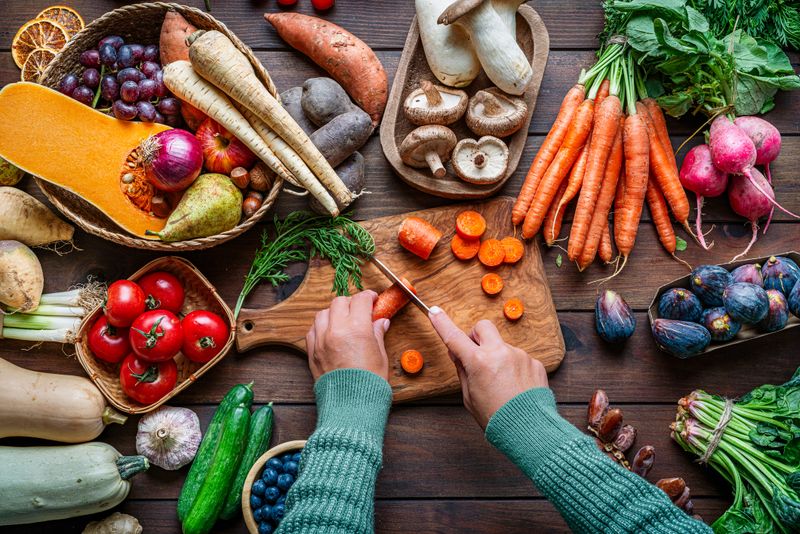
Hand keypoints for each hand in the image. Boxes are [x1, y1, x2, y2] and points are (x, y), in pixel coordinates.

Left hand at [306, 290, 389, 381]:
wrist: (351, 407)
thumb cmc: (369, 384)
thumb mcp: (380, 355)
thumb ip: (378, 334)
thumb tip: (381, 322)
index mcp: (357, 328)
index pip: (361, 300)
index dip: (369, 297)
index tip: (373, 300)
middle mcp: (336, 330)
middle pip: (340, 302)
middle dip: (351, 303)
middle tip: (359, 311)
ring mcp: (321, 340)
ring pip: (323, 313)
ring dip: (334, 313)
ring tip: (343, 321)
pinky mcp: (312, 352)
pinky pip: (312, 330)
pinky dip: (321, 327)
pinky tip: (330, 333)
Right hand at [429, 307, 547, 427]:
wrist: (531, 431)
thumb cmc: (497, 419)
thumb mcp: (469, 397)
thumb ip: (463, 371)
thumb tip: (458, 354)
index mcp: (479, 362)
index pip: (454, 337)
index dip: (441, 323)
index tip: (434, 312)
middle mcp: (500, 353)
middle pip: (483, 327)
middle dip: (476, 336)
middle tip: (475, 353)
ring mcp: (520, 356)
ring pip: (502, 346)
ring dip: (497, 357)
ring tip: (501, 385)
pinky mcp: (534, 362)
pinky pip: (519, 359)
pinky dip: (514, 369)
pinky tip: (515, 388)